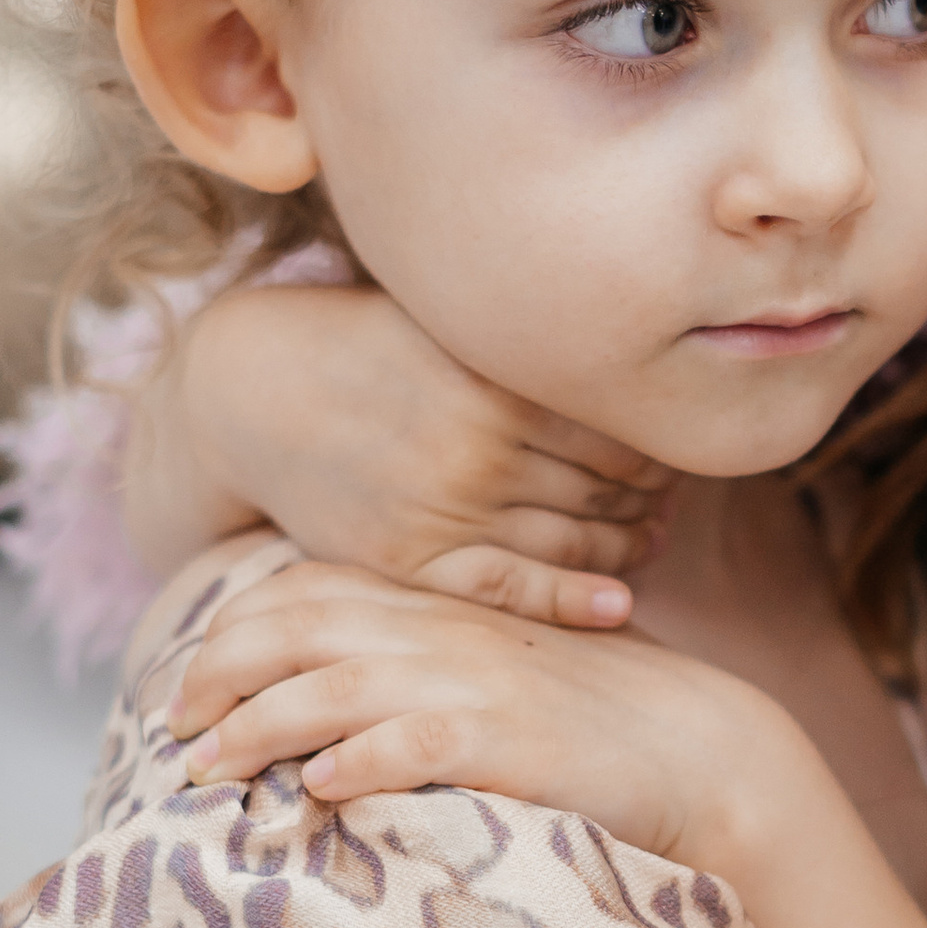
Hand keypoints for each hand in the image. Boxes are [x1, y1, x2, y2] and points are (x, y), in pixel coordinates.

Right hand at [138, 280, 670, 627]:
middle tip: (670, 504)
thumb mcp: (450, 323)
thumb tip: (639, 360)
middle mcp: (478, 446)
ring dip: (623, 548)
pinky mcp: (410, 557)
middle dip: (651, 501)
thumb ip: (531, 344)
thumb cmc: (366, 346)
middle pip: (608, 490)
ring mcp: (443, 508)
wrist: (253, 393)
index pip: (622, 433)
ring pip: (571, 542)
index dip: (662, 452)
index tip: (674, 454)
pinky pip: (511, 590)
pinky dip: (573, 601)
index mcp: (498, 381)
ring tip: (647, 539)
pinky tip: (617, 604)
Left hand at [172, 559, 767, 865]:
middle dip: (219, 675)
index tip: (188, 689)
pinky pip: (411, 742)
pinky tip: (315, 789)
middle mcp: (445, 634)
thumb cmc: (590, 728)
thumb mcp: (491, 678)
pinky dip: (354, 760)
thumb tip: (318, 710)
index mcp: (437, 611)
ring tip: (210, 770)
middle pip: (298, 628)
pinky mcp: (508, 739)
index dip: (231, 633)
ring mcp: (475, 683)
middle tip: (174, 731)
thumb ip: (413, 672)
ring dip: (258, 725)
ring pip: (335, 683)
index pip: (305, 591)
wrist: (701, 750)